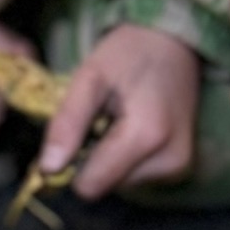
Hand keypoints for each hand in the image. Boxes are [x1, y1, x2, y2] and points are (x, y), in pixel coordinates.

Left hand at [38, 24, 200, 198]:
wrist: (173, 44)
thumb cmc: (128, 55)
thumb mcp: (89, 78)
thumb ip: (67, 123)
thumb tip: (48, 169)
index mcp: (146, 137)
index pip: (90, 185)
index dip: (73, 163)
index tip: (77, 132)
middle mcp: (169, 162)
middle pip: (105, 186)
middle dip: (94, 158)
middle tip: (103, 119)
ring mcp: (179, 167)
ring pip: (120, 183)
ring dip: (110, 158)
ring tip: (119, 120)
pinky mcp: (182, 167)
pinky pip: (137, 177)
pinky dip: (127, 158)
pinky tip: (133, 129)